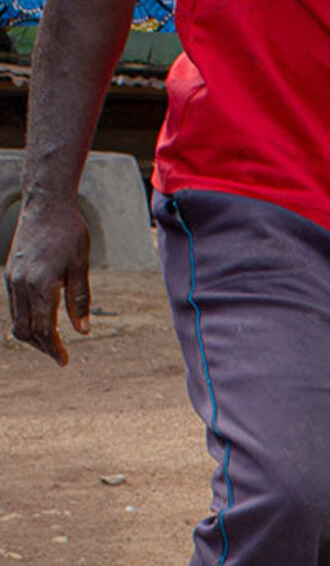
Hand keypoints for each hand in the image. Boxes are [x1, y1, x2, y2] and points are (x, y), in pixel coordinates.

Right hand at [5, 192, 91, 365]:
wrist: (45, 203)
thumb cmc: (69, 233)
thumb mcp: (81, 267)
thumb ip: (80, 300)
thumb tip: (83, 331)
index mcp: (40, 285)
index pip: (44, 330)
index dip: (54, 349)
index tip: (65, 362)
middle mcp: (20, 283)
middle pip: (26, 330)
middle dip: (43, 346)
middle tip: (60, 355)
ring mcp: (12, 277)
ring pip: (16, 319)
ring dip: (33, 334)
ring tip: (53, 342)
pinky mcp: (10, 272)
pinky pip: (14, 305)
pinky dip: (26, 319)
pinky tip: (43, 321)